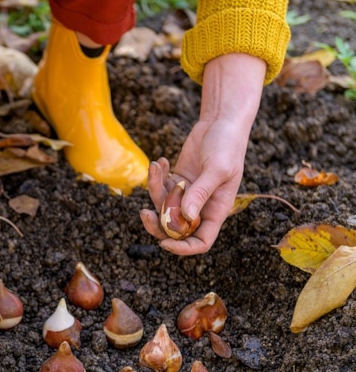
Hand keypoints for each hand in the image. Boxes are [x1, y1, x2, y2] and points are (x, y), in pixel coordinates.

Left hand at [140, 53, 266, 254]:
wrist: (221, 123)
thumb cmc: (227, 145)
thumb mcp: (217, 168)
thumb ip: (201, 192)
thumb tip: (186, 216)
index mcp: (215, 211)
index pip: (200, 241)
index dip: (183, 248)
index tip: (164, 243)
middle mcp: (200, 207)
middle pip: (175, 230)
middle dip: (157, 224)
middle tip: (144, 213)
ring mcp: (186, 194)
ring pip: (162, 206)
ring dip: (154, 189)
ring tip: (157, 166)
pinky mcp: (176, 181)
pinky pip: (160, 188)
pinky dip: (156, 177)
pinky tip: (161, 161)